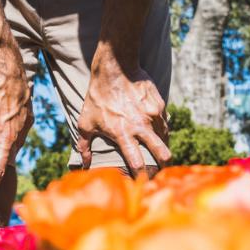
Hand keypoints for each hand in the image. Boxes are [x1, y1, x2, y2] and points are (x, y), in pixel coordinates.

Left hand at [77, 48, 170, 173]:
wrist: (115, 68)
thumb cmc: (97, 96)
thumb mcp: (85, 122)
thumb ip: (84, 146)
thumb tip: (84, 165)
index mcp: (123, 134)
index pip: (137, 162)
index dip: (141, 175)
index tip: (142, 181)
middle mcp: (141, 126)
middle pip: (162, 153)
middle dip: (164, 165)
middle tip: (162, 170)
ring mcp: (152, 115)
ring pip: (165, 138)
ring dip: (163, 146)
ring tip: (159, 152)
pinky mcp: (159, 104)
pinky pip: (164, 123)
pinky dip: (161, 130)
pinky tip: (155, 132)